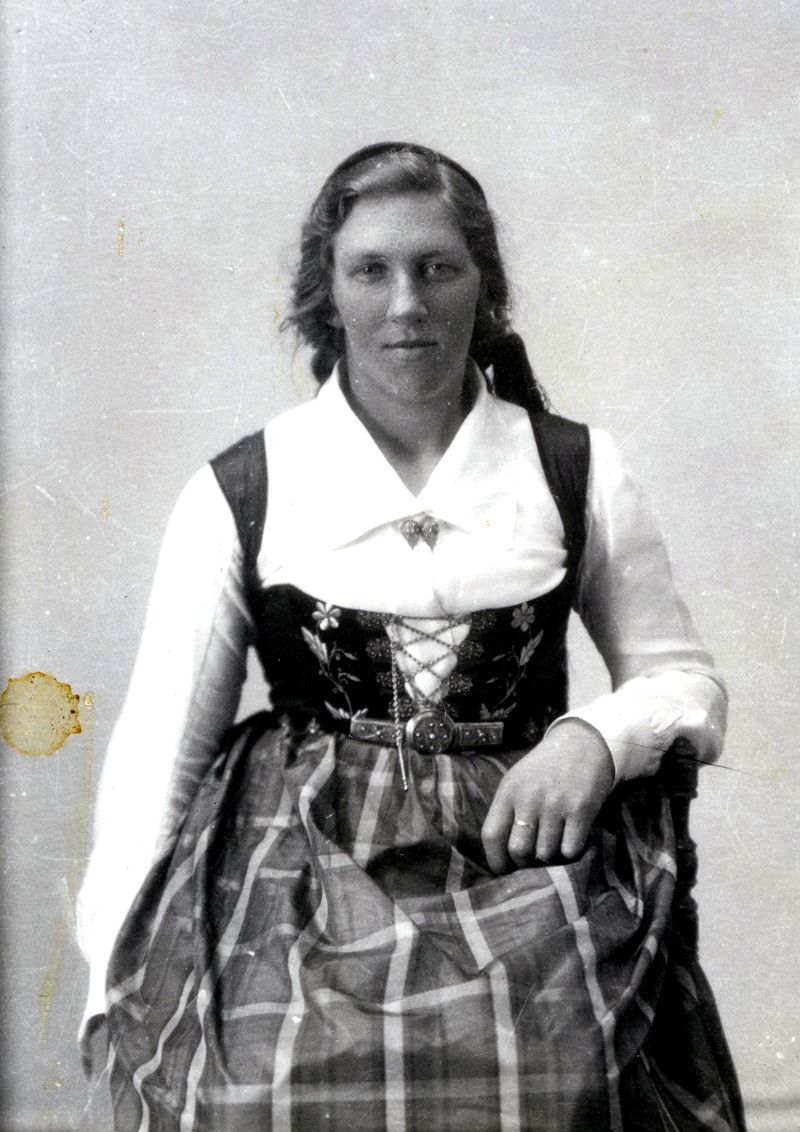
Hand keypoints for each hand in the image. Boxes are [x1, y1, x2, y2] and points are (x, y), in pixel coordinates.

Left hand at [481, 720, 614, 873]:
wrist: (583, 745)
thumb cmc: (546, 769)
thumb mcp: (518, 781)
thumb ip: (509, 812)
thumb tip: (503, 856)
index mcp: (508, 791)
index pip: (491, 835)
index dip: (495, 860)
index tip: (504, 870)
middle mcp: (529, 798)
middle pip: (519, 850)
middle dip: (525, 864)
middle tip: (534, 860)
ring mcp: (556, 804)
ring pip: (546, 854)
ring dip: (551, 858)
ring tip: (555, 846)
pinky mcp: (581, 810)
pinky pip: (570, 850)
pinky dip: (571, 853)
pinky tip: (572, 840)